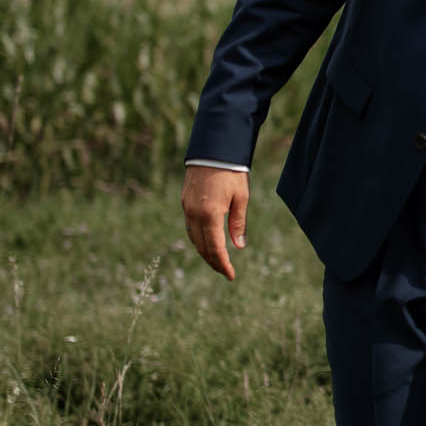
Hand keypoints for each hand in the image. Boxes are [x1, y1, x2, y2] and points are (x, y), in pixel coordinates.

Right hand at [181, 165, 249, 280]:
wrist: (213, 149)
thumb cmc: (231, 172)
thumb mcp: (241, 197)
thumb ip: (238, 223)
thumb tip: (238, 246)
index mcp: (210, 215)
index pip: (215, 248)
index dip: (223, 264)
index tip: (231, 276)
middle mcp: (194, 214)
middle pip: (201, 247)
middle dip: (213, 262)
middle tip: (225, 271)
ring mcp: (187, 208)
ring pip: (193, 238)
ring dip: (204, 252)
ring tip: (217, 260)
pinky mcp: (184, 202)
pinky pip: (189, 227)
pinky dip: (198, 239)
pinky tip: (206, 242)